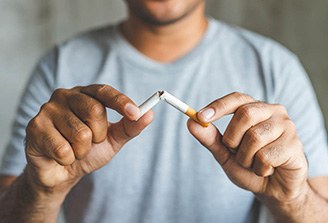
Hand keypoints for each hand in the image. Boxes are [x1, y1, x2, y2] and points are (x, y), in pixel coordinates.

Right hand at [25, 85, 152, 192]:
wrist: (62, 173)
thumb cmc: (87, 151)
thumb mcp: (113, 139)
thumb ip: (130, 127)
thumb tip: (149, 114)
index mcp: (85, 94)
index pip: (104, 91)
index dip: (121, 102)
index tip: (135, 113)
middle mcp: (65, 96)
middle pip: (94, 110)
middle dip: (99, 135)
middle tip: (90, 142)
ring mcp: (48, 110)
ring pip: (80, 133)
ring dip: (82, 150)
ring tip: (73, 149)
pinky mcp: (34, 127)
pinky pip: (63, 149)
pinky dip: (68, 159)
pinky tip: (60, 156)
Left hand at [188, 92, 307, 203]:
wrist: (273, 190)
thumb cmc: (249, 166)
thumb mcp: (225, 153)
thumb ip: (210, 138)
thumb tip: (190, 122)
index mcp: (256, 108)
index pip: (237, 99)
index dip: (218, 106)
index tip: (200, 116)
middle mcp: (273, 112)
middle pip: (245, 114)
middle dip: (232, 138)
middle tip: (235, 152)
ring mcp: (286, 126)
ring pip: (254, 137)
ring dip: (245, 158)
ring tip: (253, 163)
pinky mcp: (295, 144)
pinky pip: (266, 156)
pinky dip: (259, 168)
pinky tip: (267, 170)